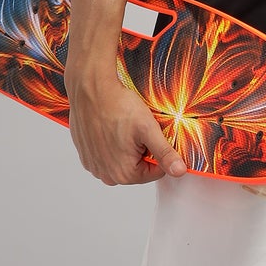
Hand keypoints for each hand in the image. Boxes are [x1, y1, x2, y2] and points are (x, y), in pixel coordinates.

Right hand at [66, 68, 187, 185]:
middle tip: (137, 130)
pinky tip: (111, 129)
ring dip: (127, 148)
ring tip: (123, 128)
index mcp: (124, 174)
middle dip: (142, 151)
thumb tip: (179, 171)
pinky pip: (107, 156)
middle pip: (139, 168)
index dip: (159, 151)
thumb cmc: (116, 106)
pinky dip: (112, 145)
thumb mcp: (148, 129)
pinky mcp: (86, 155)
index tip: (151, 135)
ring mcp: (94, 166)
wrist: (91, 90)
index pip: (156, 171)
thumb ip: (165, 154)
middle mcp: (106, 175)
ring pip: (123, 162)